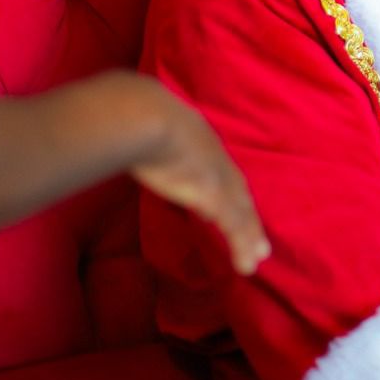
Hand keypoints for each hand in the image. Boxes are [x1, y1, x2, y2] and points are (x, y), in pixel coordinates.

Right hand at [65, 73, 269, 273]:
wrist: (141, 114)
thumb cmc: (132, 114)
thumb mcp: (141, 124)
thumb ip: (138, 137)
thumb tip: (121, 139)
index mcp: (198, 139)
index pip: (218, 168)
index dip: (227, 187)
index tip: (232, 203)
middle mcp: (213, 158)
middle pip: (237, 191)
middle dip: (247, 214)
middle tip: (258, 237)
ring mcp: (215, 177)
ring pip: (240, 213)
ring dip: (249, 236)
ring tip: (255, 257)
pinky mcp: (212, 194)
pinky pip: (233, 226)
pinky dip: (241, 245)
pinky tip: (246, 264)